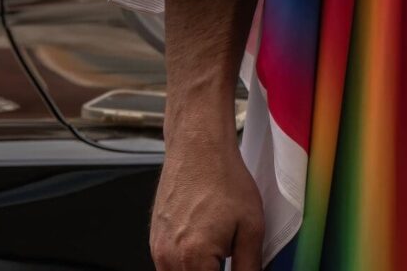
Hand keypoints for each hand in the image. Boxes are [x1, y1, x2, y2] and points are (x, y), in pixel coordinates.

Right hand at [150, 134, 262, 269]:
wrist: (198, 147)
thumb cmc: (223, 178)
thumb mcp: (252, 226)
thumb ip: (249, 266)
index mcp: (193, 258)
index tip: (235, 268)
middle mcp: (168, 258)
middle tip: (227, 258)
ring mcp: (157, 250)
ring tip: (219, 248)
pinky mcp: (154, 241)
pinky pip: (169, 266)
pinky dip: (187, 264)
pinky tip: (205, 243)